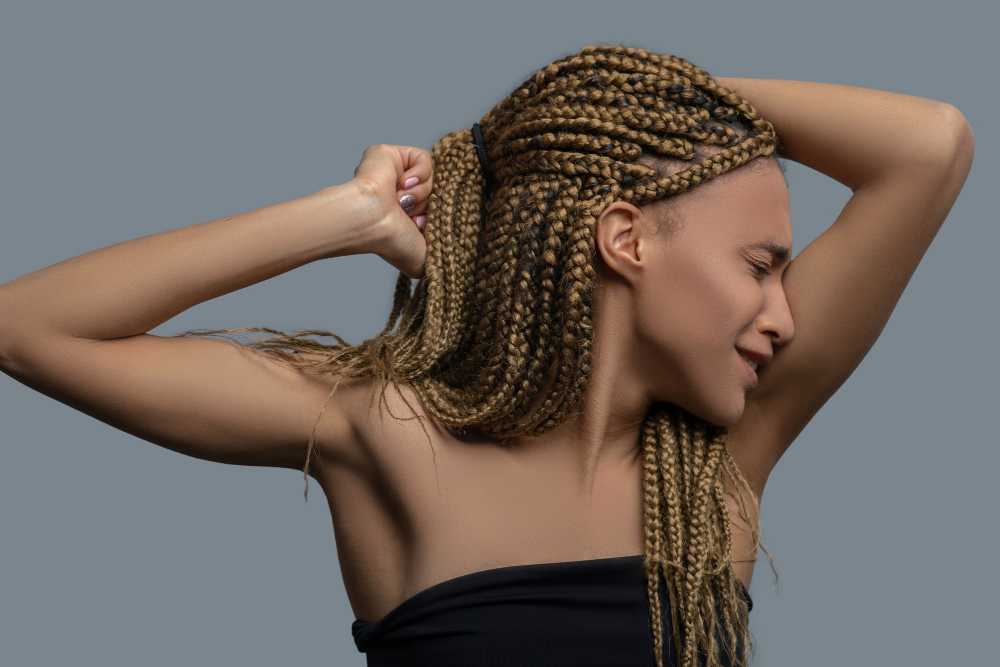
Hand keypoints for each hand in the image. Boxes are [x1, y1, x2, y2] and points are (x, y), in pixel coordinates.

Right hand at [351, 144, 431, 278]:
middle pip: (436, 190)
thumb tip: (450, 263)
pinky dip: (420, 172)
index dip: (432, 216)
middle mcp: (399, 195)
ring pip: (431, 175)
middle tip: (411, 215)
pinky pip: (423, 158)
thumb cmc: (392, 241)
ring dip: (421, 191)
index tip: (420, 227)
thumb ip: (438, 259)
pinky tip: (404, 183)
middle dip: (427, 204)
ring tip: (401, 201)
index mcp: (404, 216)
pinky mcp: (390, 154)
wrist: (373, 221)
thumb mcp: (421, 258)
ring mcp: (394, 174)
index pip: (435, 208)